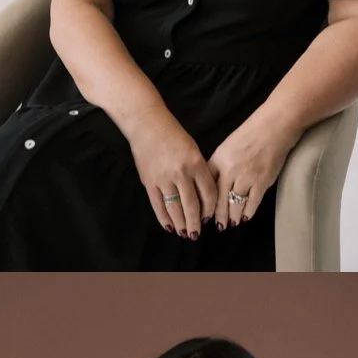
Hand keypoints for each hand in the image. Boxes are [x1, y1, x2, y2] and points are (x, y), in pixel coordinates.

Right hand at [127, 107, 217, 238]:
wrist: (147, 124)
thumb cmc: (174, 135)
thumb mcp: (194, 150)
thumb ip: (200, 171)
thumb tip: (204, 196)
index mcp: (196, 164)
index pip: (208, 193)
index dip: (210, 209)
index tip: (209, 217)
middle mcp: (181, 173)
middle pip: (192, 205)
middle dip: (196, 222)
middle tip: (197, 234)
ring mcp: (164, 179)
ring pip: (175, 208)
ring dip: (181, 223)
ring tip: (185, 233)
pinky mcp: (149, 182)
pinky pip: (158, 205)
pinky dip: (164, 218)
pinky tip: (169, 226)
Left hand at [206, 113, 296, 229]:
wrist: (274, 127)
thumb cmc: (252, 133)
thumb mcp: (228, 146)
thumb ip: (220, 164)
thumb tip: (215, 182)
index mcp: (218, 159)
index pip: (206, 186)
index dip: (204, 201)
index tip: (202, 211)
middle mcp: (229, 170)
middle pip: (218, 199)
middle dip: (217, 216)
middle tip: (217, 226)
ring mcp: (246, 177)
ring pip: (234, 204)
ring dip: (232, 217)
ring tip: (230, 224)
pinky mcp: (262, 182)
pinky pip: (252, 202)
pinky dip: (248, 212)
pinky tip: (245, 217)